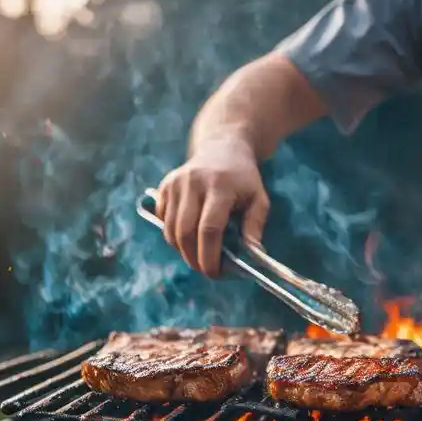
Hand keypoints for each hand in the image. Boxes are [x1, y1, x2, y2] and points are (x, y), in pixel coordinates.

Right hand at [155, 137, 270, 277]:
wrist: (222, 148)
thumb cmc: (243, 179)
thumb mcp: (258, 199)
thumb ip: (254, 227)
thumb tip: (252, 255)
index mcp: (220, 187)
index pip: (209, 228)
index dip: (210, 255)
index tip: (215, 272)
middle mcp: (194, 183)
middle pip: (185, 232)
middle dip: (193, 258)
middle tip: (205, 269)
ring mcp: (176, 183)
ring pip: (170, 229)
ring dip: (182, 250)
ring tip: (198, 256)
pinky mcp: (165, 186)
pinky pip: (163, 220)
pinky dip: (173, 235)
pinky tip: (189, 236)